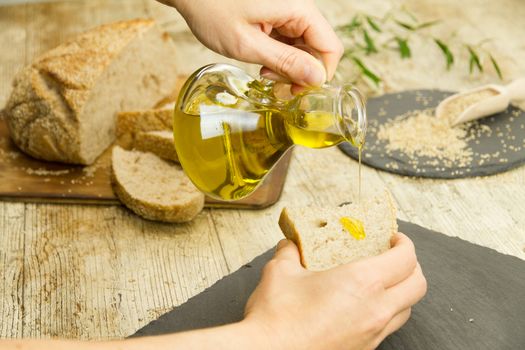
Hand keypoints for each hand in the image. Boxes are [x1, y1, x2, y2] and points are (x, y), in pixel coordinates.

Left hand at [160, 0, 343, 89]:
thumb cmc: (211, 10)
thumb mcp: (247, 44)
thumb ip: (285, 62)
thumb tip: (316, 78)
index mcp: (297, 9)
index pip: (331, 47)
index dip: (319, 74)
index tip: (297, 91)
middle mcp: (298, 7)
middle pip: (317, 48)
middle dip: (300, 71)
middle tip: (272, 81)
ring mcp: (287, 10)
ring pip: (304, 46)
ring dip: (288, 64)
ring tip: (263, 71)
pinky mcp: (277, 13)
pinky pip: (289, 38)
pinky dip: (279, 54)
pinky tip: (261, 60)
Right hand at [243, 233, 426, 349]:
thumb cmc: (277, 315)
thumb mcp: (280, 271)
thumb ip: (290, 252)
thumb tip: (290, 244)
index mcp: (362, 283)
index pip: (406, 259)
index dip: (404, 244)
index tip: (393, 238)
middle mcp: (376, 310)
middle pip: (418, 285)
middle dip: (411, 266)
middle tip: (393, 257)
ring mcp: (372, 334)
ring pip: (407, 310)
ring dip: (401, 292)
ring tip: (380, 282)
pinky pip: (388, 328)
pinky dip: (385, 313)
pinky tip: (361, 307)